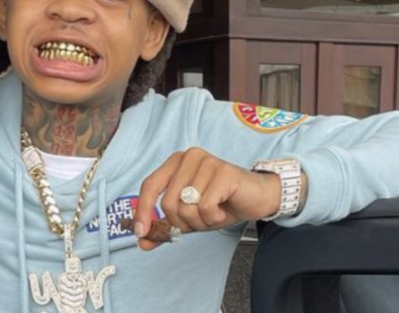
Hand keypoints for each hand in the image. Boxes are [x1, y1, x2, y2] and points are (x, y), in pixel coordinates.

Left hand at [133, 148, 282, 250]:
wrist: (257, 199)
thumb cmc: (222, 204)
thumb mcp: (189, 217)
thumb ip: (166, 226)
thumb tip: (142, 241)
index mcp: (175, 162)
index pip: (150, 186)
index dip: (143, 211)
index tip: (141, 233)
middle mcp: (189, 157)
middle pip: (169, 203)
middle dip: (183, 223)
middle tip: (200, 220)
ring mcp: (206, 162)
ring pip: (187, 207)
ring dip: (200, 221)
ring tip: (214, 213)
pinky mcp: (223, 172)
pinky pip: (205, 207)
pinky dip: (213, 218)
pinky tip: (223, 211)